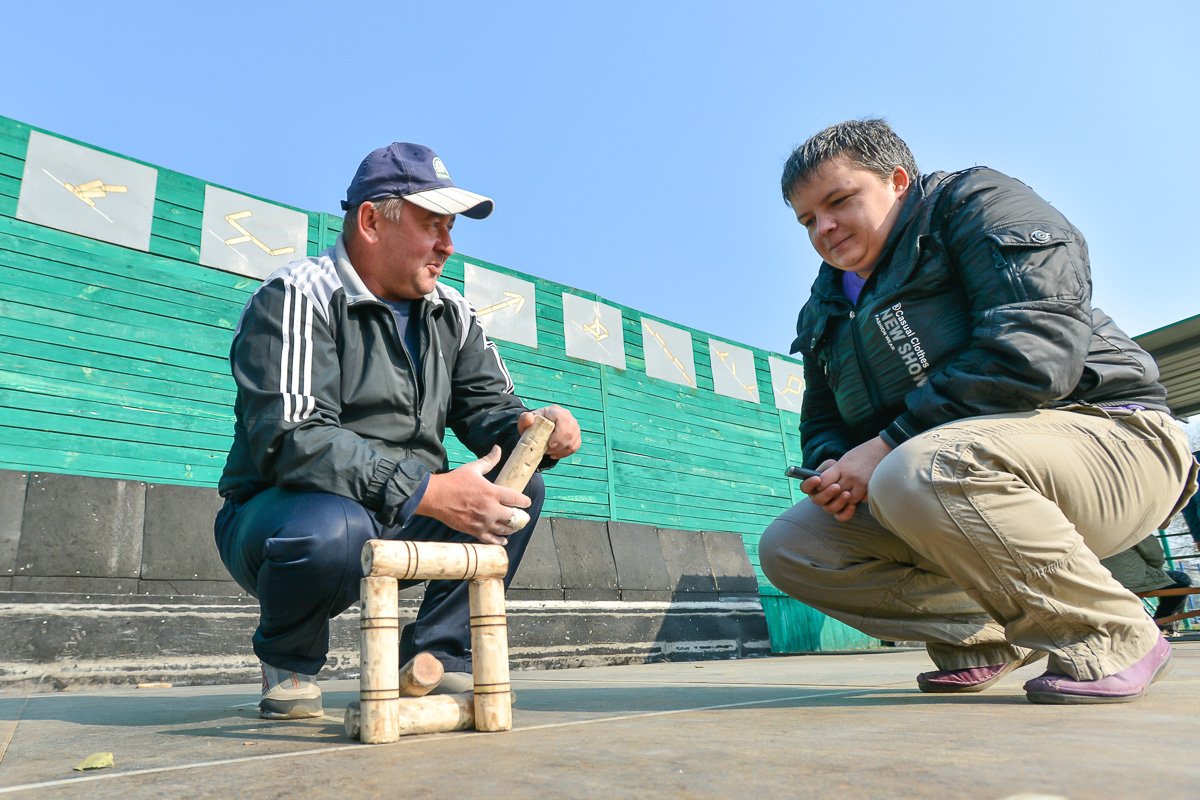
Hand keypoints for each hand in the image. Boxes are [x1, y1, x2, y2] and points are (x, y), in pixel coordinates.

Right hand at [416, 446, 532, 544]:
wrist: (435, 497)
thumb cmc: (453, 481)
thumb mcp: (473, 468)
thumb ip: (489, 461)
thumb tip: (498, 449)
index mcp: (492, 492)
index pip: (516, 499)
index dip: (525, 501)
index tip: (527, 502)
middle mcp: (490, 509)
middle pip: (514, 518)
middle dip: (520, 517)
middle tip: (522, 517)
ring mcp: (482, 522)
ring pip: (504, 530)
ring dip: (511, 529)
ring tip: (513, 527)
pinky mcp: (474, 531)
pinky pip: (491, 540)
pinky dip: (499, 541)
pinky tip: (503, 540)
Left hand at [519, 405, 581, 459]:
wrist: (538, 428)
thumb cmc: (532, 425)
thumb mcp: (525, 422)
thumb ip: (524, 419)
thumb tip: (529, 418)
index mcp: (555, 411)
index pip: (563, 420)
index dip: (559, 434)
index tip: (550, 445)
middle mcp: (567, 416)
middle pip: (570, 432)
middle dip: (560, 445)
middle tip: (548, 451)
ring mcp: (573, 425)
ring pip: (574, 440)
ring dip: (562, 450)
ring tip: (550, 452)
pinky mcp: (576, 435)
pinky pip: (575, 446)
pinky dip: (566, 453)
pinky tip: (556, 454)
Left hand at [801, 437, 891, 522]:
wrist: (884, 449)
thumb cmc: (862, 454)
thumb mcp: (844, 459)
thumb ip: (832, 471)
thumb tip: (820, 483)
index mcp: (841, 466)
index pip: (822, 482)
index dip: (819, 486)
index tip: (820, 485)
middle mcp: (849, 475)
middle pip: (832, 494)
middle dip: (829, 496)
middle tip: (832, 492)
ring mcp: (860, 483)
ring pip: (845, 500)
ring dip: (843, 499)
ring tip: (844, 493)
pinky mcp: (870, 489)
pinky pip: (858, 501)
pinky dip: (855, 500)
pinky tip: (855, 494)